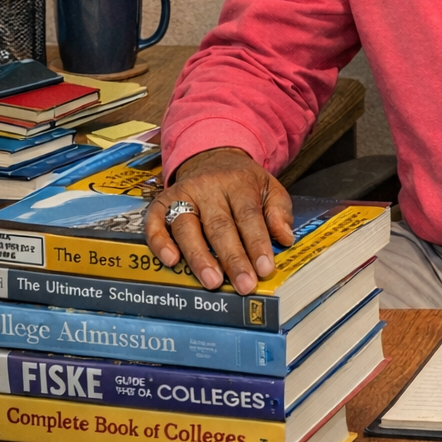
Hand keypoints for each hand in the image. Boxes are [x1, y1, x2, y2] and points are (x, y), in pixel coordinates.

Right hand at [144, 147, 294, 295]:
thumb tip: (285, 239)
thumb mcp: (269, 187)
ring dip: (199, 256)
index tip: (265, 269)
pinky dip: (160, 241)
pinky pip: (156, 221)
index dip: (257, 243)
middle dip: (232, 258)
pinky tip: (171, 261)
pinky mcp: (162, 201)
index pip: (248, 215)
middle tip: (243, 285)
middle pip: (219, 225)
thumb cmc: (243, 182)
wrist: (212, 156)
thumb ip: (279, 211)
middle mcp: (209, 187)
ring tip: (212, 281)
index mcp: (239, 183)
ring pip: (187, 226)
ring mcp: (183, 194)